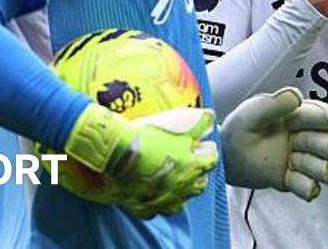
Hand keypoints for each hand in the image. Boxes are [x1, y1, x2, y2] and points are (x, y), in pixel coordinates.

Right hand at [64, 104, 217, 217]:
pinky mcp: (143, 208)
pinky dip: (155, 203)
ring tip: (174, 182)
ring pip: (179, 202)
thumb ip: (200, 121)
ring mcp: (163, 201)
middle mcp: (182, 188)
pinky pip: (153, 210)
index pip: (212, 161)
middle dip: (198, 174)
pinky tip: (151, 194)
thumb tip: (211, 116)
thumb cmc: (149, 136)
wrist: (115, 151)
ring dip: (179, 192)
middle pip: (199, 185)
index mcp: (193, 167)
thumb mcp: (179, 123)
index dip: (208, 151)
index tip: (204, 145)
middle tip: (192, 164)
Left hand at [221, 87, 327, 200]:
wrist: (224, 158)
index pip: (323, 116)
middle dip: (324, 145)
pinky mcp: (293, 181)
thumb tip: (298, 96)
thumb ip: (274, 103)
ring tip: (294, 161)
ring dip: (315, 166)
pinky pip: (311, 189)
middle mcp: (304, 139)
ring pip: (326, 168)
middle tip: (301, 144)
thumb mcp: (252, 112)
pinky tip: (289, 178)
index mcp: (297, 117)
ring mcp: (300, 162)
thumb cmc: (238, 130)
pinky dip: (305, 186)